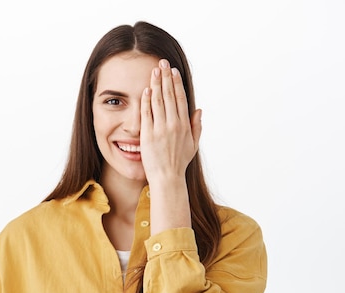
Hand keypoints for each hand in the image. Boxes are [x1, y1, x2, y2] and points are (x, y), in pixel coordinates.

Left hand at [140, 59, 201, 183]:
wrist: (167, 178)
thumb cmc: (179, 163)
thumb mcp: (193, 145)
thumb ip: (197, 126)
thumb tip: (199, 110)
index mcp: (184, 125)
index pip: (180, 98)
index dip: (176, 83)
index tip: (173, 71)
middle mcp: (173, 125)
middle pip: (169, 95)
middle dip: (165, 77)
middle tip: (162, 62)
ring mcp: (160, 129)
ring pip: (157, 101)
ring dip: (155, 84)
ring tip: (153, 71)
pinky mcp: (148, 135)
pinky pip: (146, 114)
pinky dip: (146, 101)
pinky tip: (146, 90)